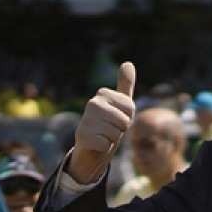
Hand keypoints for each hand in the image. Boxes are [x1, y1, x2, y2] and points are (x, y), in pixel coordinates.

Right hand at [68, 62, 135, 183]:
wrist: (92, 148)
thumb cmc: (109, 124)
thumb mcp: (121, 105)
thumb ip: (125, 85)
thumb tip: (127, 63)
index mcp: (103, 93)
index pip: (130, 108)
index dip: (127, 117)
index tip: (117, 119)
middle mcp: (92, 103)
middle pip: (124, 121)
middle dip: (121, 130)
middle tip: (110, 129)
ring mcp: (85, 119)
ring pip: (115, 133)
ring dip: (112, 139)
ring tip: (103, 136)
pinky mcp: (82, 136)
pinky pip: (106, 144)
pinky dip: (104, 147)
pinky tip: (96, 144)